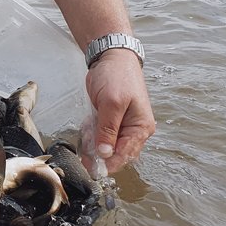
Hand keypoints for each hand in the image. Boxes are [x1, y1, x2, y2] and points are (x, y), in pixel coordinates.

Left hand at [84, 47, 155, 173]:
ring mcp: (122, 125)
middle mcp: (134, 130)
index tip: (93, 169)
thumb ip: (108, 129)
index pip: (125, 154)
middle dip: (99, 153)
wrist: (111, 56)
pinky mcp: (110, 120)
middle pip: (116, 153)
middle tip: (85, 149)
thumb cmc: (117, 76)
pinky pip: (100, 135)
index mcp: (141, 128)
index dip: (109, 163)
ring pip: (105, 145)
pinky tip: (88, 123)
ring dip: (93, 142)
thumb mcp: (112, 103)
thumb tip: (106, 154)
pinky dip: (91, 133)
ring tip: (88, 128)